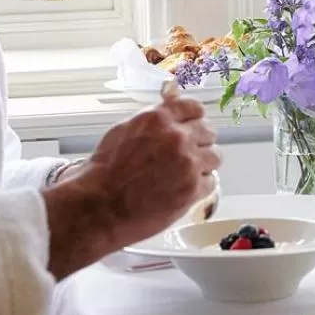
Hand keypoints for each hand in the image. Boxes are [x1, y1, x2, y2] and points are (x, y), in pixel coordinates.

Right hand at [43, 96, 220, 277]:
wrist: (99, 207)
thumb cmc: (104, 172)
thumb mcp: (123, 131)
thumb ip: (152, 120)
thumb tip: (170, 112)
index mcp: (159, 119)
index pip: (194, 107)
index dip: (193, 118)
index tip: (192, 125)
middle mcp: (177, 137)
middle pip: (208, 131)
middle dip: (200, 141)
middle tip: (188, 153)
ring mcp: (188, 163)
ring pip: (215, 156)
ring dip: (204, 163)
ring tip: (186, 173)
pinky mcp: (193, 189)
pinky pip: (211, 181)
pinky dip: (200, 185)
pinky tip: (184, 188)